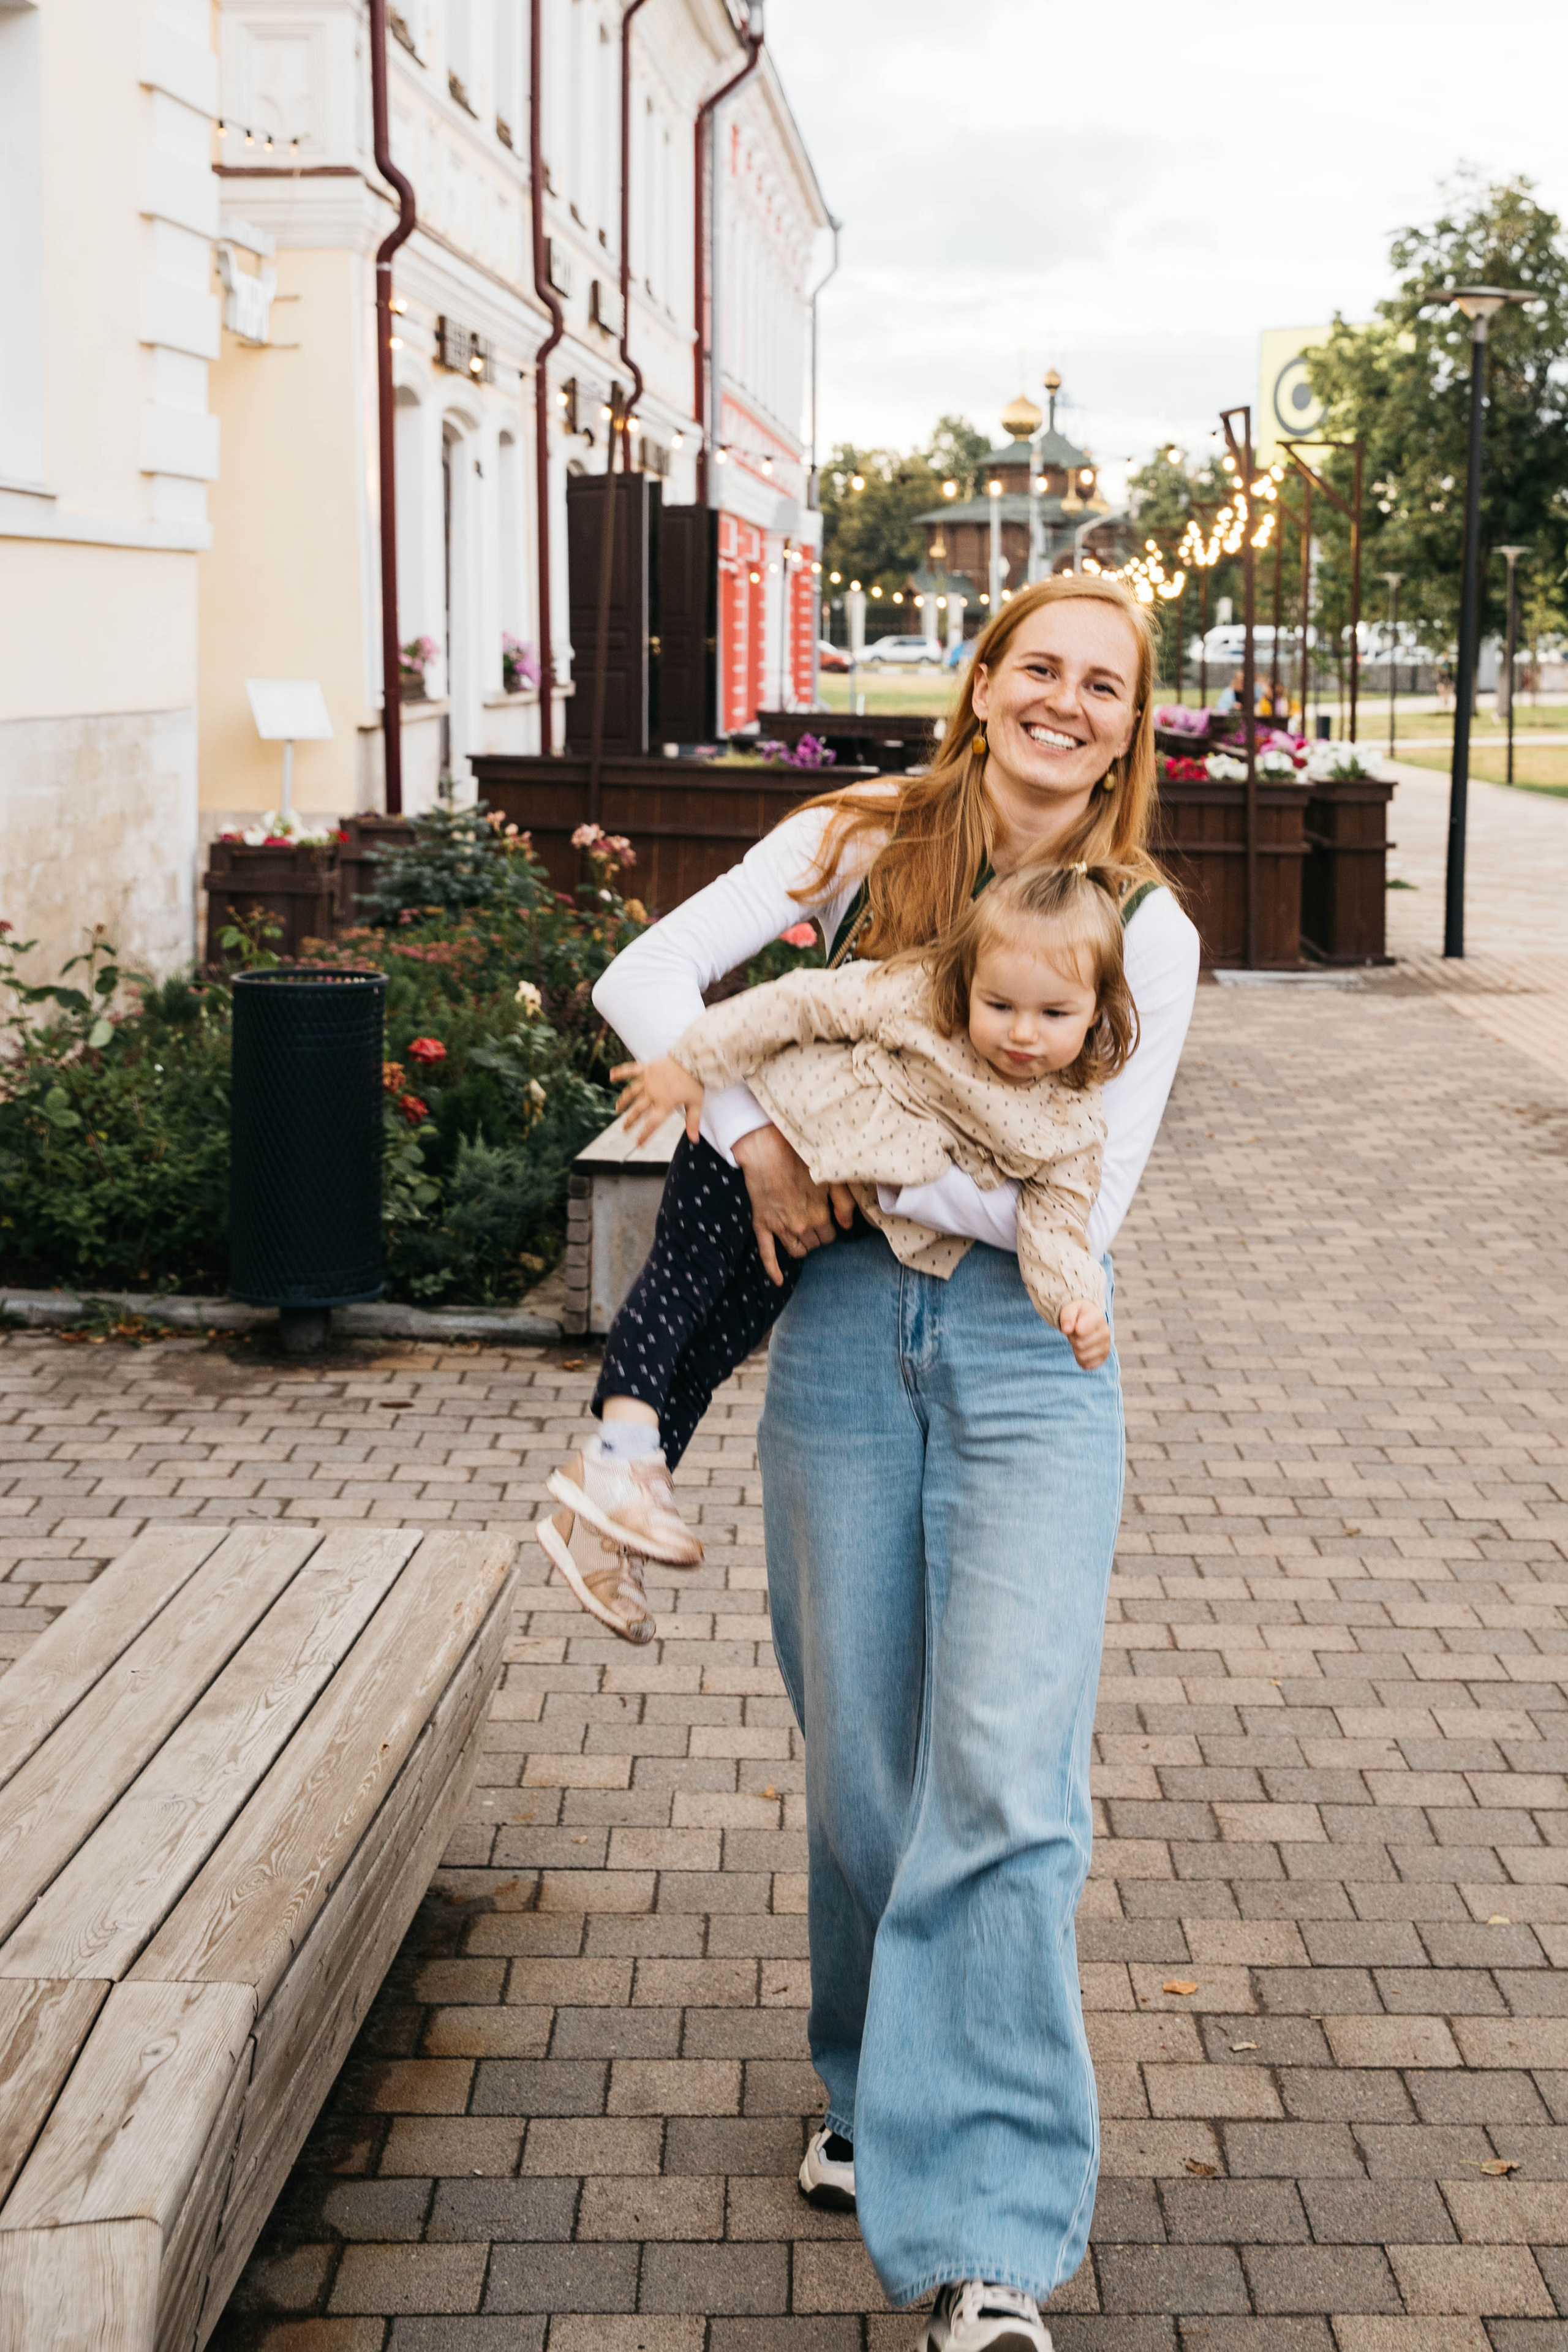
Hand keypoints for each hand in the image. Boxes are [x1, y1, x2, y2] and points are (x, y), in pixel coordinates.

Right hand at [612, 1055, 703, 1147]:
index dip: (644, 1135)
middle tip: (624, 1129)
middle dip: (630, 1121)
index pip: (652, 1124)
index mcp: (665, 1104)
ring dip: (623, 1102)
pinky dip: (621, 1073)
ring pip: (631, 1093)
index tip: (638, 1144)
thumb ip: (693, 1122)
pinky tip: (611, 1076)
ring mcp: (648, 1080)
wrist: (693, 1059)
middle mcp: (653, 1094)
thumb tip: (695, 1140)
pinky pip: (631, 1070)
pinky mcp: (647, 1068)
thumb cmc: (695, 1082)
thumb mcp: (696, 1104)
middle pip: (638, 1111)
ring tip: (618, 1109)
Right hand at [732, 1125, 855, 1286]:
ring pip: (796, 1251)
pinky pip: (767, 1254)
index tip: (825, 1219)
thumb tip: (848, 1226)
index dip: (829, 1228)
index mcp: (820, 1216)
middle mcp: (802, 1226)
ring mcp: (780, 1228)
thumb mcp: (830, 1178)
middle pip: (814, 1245)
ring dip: (801, 1246)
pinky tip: (778, 1281)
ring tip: (801, 1235)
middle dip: (816, 1237)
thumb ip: (844, 1203)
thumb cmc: (799, 1159)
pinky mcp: (762, 1225)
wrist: (767, 1150)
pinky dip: (773, 1270)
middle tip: (812, 1222)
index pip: (830, 1237)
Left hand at [1059, 1298, 1110, 1369]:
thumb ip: (1067, 1316)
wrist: (1089, 1319)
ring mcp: (1106, 1347)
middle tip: (1075, 1332)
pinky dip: (1080, 1359)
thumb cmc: (1078, 1314)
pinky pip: (1086, 1365)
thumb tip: (1066, 1330)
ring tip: (1080, 1339)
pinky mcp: (1103, 1359)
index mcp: (1098, 1318)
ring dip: (1076, 1349)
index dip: (1070, 1328)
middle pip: (1079, 1344)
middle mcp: (1106, 1333)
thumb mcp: (1071, 1308)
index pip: (1079, 1331)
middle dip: (1072, 1339)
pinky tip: (1083, 1349)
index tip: (1074, 1324)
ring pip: (1082, 1356)